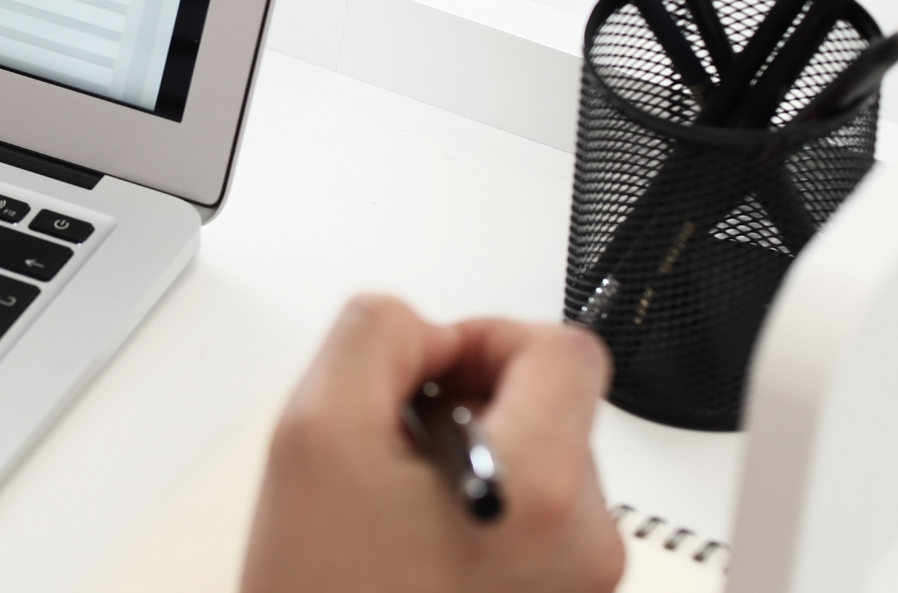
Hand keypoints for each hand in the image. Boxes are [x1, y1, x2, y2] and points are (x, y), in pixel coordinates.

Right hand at [241, 295, 623, 592]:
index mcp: (541, 492)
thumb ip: (376, 335)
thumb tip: (424, 330)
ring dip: (469, 462)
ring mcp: (578, 589)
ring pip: (539, 464)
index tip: (429, 371)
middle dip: (469, 406)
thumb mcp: (312, 431)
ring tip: (393, 512)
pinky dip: (478, 514)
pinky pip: (534, 525)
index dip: (482, 337)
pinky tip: (413, 547)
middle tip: (390, 453)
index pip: (564, 349)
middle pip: (552, 406)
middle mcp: (585, 548)